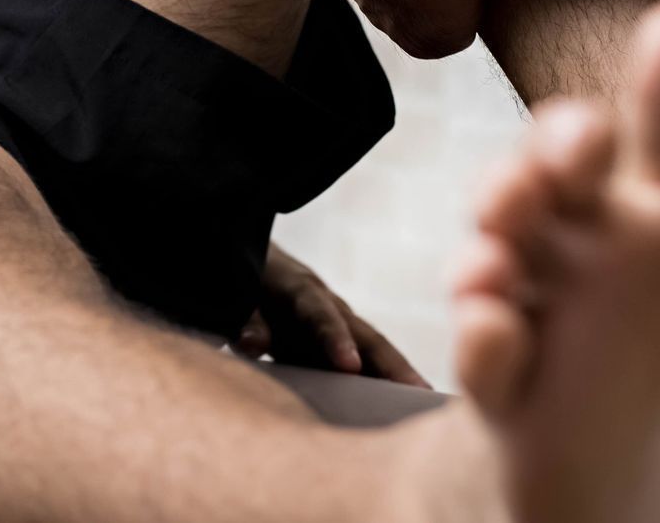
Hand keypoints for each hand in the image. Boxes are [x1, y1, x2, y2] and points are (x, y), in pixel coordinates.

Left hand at [234, 243, 427, 385]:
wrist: (250, 257)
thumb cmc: (240, 278)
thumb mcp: (233, 293)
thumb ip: (244, 319)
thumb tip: (256, 346)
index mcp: (297, 287)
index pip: (317, 312)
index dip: (334, 337)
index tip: (349, 367)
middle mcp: (326, 302)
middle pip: (362, 331)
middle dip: (389, 362)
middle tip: (419, 391)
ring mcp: (338, 320)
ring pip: (372, 346)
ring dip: (397, 372)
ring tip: (426, 401)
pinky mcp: (338, 338)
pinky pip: (365, 358)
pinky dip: (385, 378)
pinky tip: (407, 403)